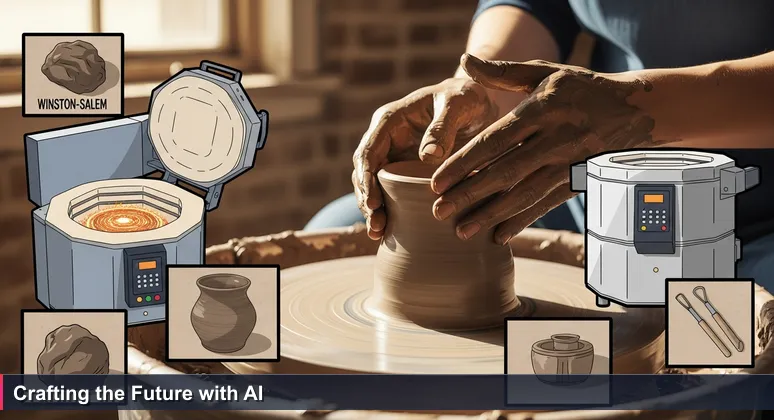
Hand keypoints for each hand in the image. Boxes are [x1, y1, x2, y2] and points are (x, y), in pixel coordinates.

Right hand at [352, 78, 499, 238]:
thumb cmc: (466, 97)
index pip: (367, 153)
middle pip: (365, 175)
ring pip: (375, 187)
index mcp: (389, 121)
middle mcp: (386, 141)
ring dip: (375, 211)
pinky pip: (393, 193)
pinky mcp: (407, 172)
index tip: (373, 203)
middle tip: (376, 227)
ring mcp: (395, 158)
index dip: (365, 179)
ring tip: (379, 234)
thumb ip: (443, 127)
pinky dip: (391, 212)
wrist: (477, 103)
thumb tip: (427, 157)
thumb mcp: (458, 104)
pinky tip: (392, 232)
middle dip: (367, 201)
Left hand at [431, 54, 660, 244]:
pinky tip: (498, 235)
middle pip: (503, 172)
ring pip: (522, 194)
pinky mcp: (577, 181)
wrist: (634, 111)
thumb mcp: (544, 74)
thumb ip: (503, 73)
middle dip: (468, 194)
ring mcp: (566, 164)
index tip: (436, 181)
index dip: (463, 163)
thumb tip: (464, 62)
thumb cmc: (580, 89)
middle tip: (438, 211)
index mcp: (540, 111)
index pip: (494, 141)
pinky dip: (522, 221)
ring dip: (490, 214)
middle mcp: (553, 140)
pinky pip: (545, 205)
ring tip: (461, 230)